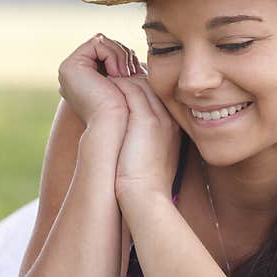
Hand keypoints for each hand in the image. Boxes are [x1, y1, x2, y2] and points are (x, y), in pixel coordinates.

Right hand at [57, 33, 146, 126]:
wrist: (118, 123)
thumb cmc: (129, 109)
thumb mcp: (130, 83)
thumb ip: (126, 67)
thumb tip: (132, 53)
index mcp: (88, 79)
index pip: (109, 52)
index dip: (126, 57)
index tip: (137, 72)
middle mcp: (76, 74)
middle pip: (105, 45)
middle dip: (124, 54)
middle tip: (133, 71)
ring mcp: (71, 70)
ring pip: (102, 41)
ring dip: (120, 54)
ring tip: (125, 74)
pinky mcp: (71, 66)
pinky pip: (97, 42)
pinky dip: (112, 54)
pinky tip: (117, 73)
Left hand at [106, 75, 180, 202]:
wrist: (146, 198)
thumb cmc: (143, 185)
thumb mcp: (148, 160)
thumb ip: (143, 142)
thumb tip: (129, 138)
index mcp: (172, 128)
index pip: (157, 96)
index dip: (138, 90)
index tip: (119, 90)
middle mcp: (170, 120)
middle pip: (151, 86)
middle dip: (130, 80)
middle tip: (110, 79)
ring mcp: (160, 118)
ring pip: (142, 84)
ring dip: (122, 80)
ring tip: (104, 80)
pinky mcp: (147, 120)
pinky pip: (131, 90)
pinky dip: (117, 85)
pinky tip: (103, 87)